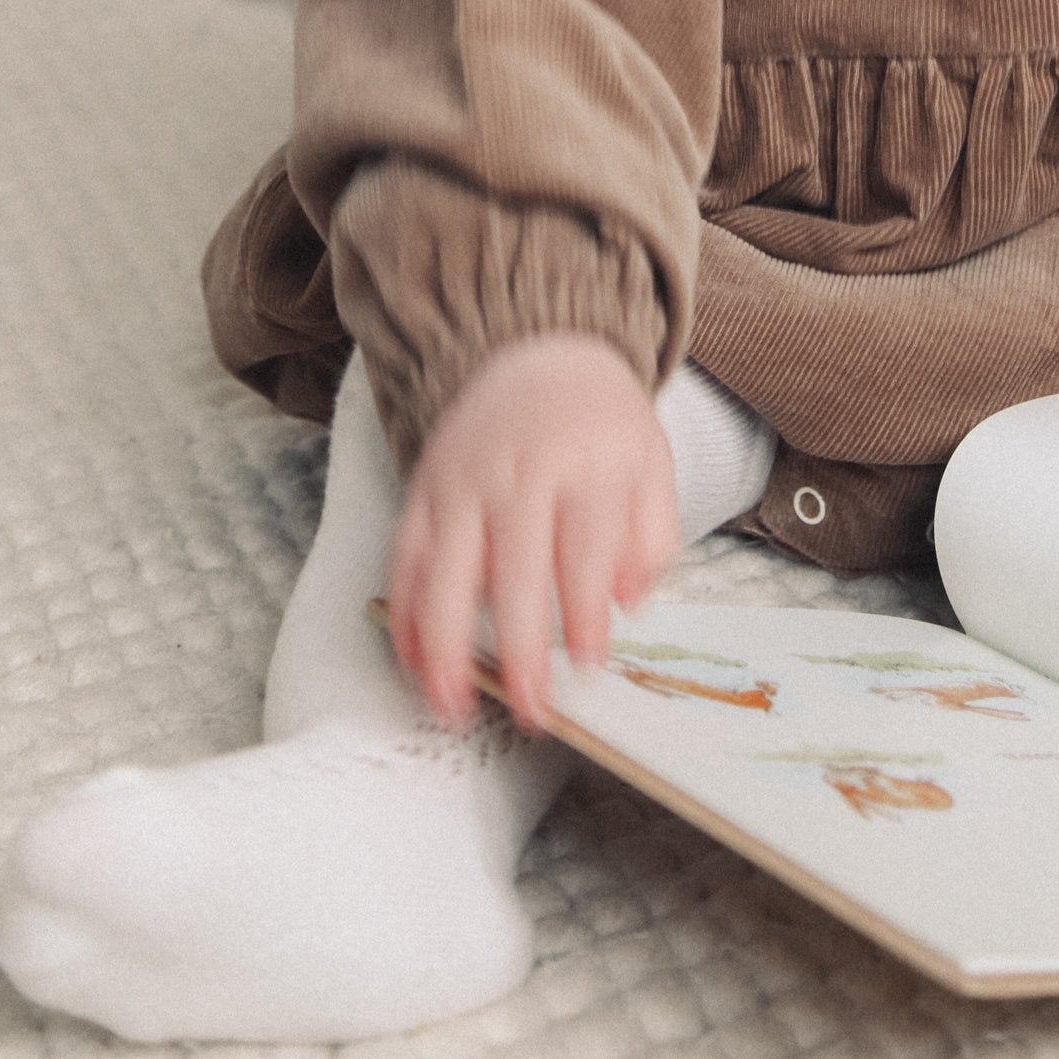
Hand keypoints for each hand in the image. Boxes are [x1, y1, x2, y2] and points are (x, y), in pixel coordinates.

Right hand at [388, 333, 679, 730]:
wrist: (538, 350)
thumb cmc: (600, 423)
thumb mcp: (651, 463)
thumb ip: (652, 537)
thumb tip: (626, 605)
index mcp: (586, 465)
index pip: (585, 553)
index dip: (584, 616)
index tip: (586, 666)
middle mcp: (520, 472)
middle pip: (514, 571)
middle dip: (519, 650)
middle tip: (531, 708)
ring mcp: (464, 480)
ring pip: (445, 572)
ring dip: (444, 646)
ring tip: (452, 703)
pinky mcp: (426, 487)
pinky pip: (407, 558)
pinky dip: (405, 613)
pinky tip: (413, 659)